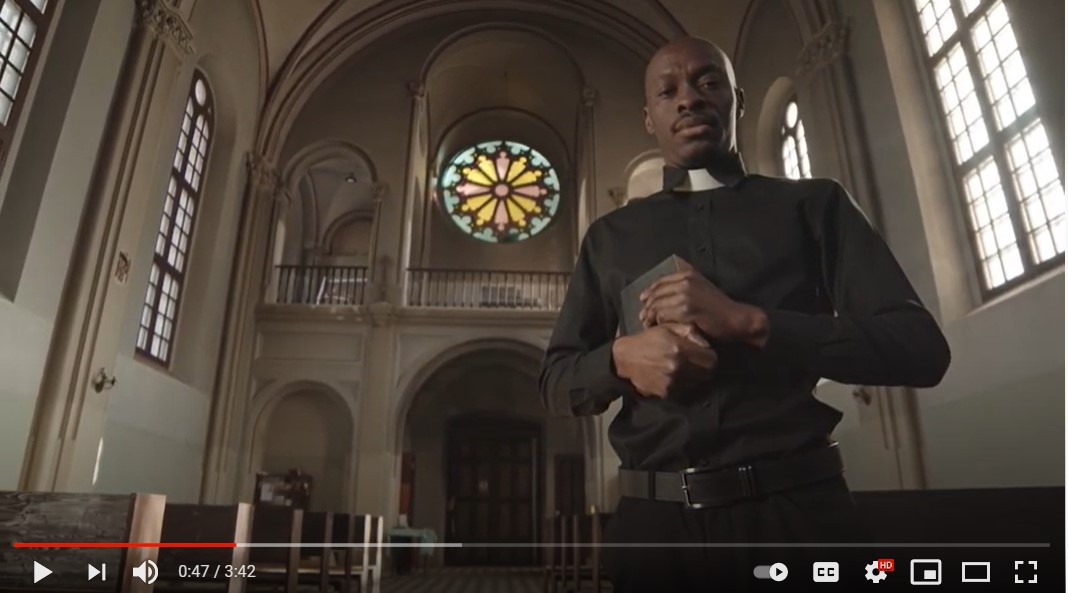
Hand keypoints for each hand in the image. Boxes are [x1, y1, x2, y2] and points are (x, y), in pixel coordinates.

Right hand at [611, 323, 718, 398]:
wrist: (624, 359)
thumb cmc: (648, 340)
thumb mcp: (668, 327)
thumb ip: (690, 331)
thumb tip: (706, 343)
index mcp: (680, 349)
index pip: (712, 360)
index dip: (710, 357)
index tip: (705, 355)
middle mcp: (678, 367)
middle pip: (707, 374)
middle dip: (705, 369)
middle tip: (698, 364)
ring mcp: (672, 382)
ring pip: (697, 384)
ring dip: (694, 378)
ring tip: (684, 370)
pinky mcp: (666, 393)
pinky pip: (684, 391)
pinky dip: (682, 385)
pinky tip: (674, 377)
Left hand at [639, 268, 767, 345]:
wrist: (735, 319)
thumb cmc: (719, 308)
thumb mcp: (701, 289)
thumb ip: (683, 288)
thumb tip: (662, 295)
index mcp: (688, 275)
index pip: (660, 281)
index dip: (649, 291)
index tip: (643, 300)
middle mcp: (685, 282)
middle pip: (656, 293)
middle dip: (647, 306)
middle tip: (642, 317)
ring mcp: (685, 295)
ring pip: (657, 305)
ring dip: (650, 316)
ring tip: (647, 325)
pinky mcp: (686, 310)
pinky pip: (663, 316)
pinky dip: (658, 323)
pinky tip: (657, 328)